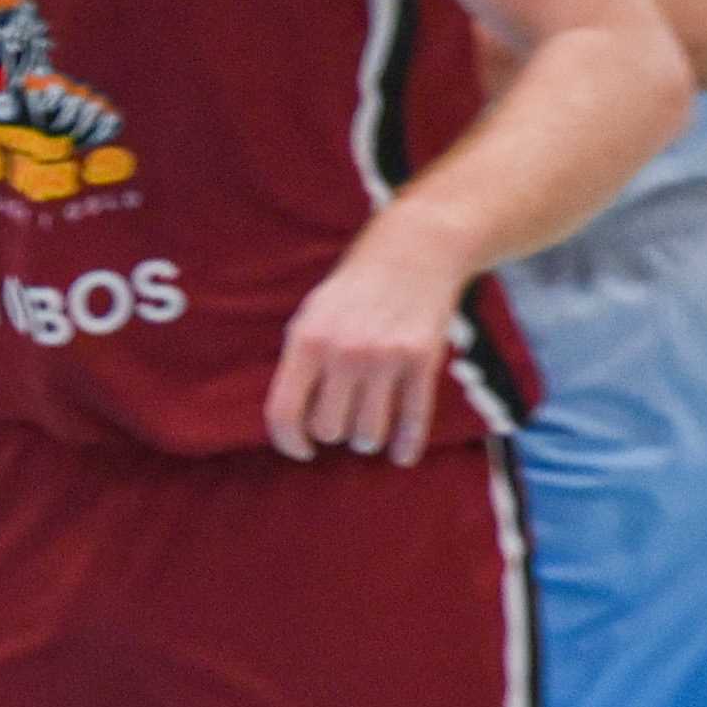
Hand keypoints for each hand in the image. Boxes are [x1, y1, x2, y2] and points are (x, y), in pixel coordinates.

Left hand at [265, 210, 469, 465]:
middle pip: (328, 429)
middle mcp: (344, 351)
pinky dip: (405, 447)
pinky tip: (401, 456)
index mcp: (307, 341)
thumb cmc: (355, 290)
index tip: (302, 449)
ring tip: (368, 429)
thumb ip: (299, 364)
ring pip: (367, 435)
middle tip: (342, 419)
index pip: (285, 413)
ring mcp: (385, 357)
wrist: (415, 251)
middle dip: (333, 432)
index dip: (289, 442)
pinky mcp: (422, 360)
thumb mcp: (312, 316)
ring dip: (366, 439)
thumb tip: (289, 421)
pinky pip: (412, 421)